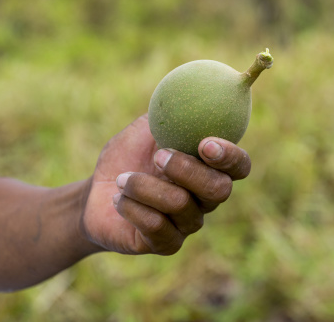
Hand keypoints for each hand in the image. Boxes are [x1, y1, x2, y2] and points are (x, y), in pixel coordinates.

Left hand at [83, 114, 250, 254]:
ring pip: (181, 206)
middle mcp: (204, 198)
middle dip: (186, 170)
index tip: (204, 143)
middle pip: (219, 190)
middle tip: (157, 157)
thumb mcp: (143, 129)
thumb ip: (169, 115)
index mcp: (207, 168)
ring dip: (145, 186)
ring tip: (122, 179)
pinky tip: (118, 199)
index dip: (230, 156)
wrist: (94, 193)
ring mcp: (187, 223)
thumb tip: (190, 89)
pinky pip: (157, 228)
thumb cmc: (124, 158)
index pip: (239, 166)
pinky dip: (132, 207)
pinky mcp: (166, 244)